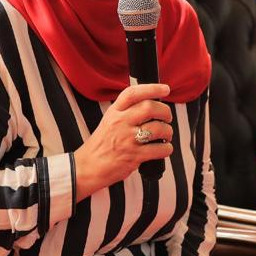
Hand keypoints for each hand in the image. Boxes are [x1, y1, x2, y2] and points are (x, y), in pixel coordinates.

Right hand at [72, 83, 172, 201]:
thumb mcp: (109, 121)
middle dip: (165, 112)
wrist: (88, 166)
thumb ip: (126, 112)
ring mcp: (127, 139)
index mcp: (114, 112)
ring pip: (158, 128)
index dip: (152, 88)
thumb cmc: (101, 145)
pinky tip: (163, 148)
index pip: (133, 93)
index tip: (165, 89)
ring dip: (168, 132)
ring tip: (166, 135)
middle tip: (167, 118)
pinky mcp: (133, 156)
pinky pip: (159, 149)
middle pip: (150, 108)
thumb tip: (151, 105)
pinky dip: (167, 148)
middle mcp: (120, 122)